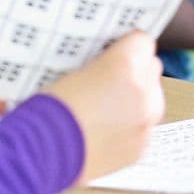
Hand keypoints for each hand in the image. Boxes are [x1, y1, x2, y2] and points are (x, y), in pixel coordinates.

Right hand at [43, 31, 163, 183]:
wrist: (41, 152)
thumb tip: (112, 61)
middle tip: (109, 80)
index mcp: (125, 64)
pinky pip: (143, 128)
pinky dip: (129, 128)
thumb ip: (103, 62)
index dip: (127, 46)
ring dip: (135, 100)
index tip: (118, 50)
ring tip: (105, 110)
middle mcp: (143, 91)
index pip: (143, 40)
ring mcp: (145, 121)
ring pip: (151, 99)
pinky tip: (104, 133)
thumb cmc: (49, 109)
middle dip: (134, 72)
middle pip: (151, 68)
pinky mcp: (141, 147)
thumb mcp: (73, 70)